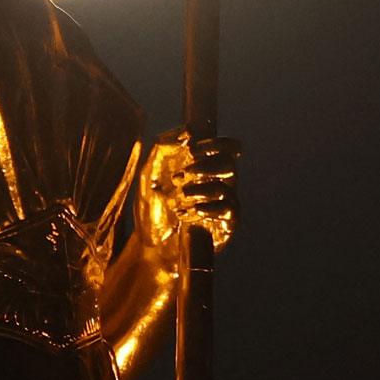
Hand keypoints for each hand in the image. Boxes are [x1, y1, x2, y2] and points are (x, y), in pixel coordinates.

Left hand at [134, 129, 239, 255]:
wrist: (151, 247)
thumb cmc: (151, 209)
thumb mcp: (149, 174)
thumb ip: (164, 149)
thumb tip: (187, 132)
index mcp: (201, 167)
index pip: (222, 146)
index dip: (212, 143)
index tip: (191, 148)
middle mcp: (216, 183)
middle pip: (229, 163)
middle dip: (205, 166)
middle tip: (182, 175)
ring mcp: (222, 204)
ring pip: (226, 186)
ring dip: (200, 189)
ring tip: (179, 198)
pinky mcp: (225, 225)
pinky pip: (229, 210)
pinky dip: (207, 208)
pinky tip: (188, 213)